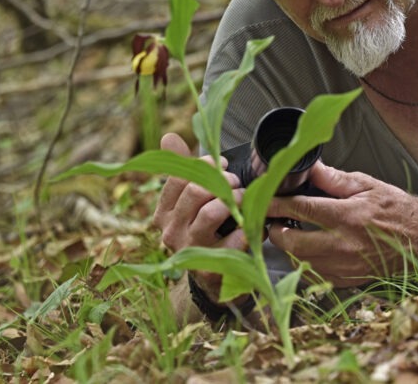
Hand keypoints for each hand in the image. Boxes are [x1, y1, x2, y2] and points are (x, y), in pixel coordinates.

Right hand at [151, 132, 245, 298]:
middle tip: (236, 182)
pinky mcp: (212, 268)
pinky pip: (235, 238)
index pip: (179, 177)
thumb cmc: (204, 231)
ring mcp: (191, 250)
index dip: (204, 165)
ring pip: (211, 212)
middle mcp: (171, 232)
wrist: (212, 279)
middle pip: (196, 191)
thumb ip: (182, 169)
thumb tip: (169, 137)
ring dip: (235, 200)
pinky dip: (250, 228)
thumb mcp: (190, 201)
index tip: (222, 164)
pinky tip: (254, 227)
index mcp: (163, 214)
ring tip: (244, 200)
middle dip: (223, 181)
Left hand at [265, 162, 417, 286]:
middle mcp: (344, 244)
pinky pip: (314, 275)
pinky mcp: (347, 281)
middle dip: (275, 231)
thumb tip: (310, 167)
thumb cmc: (398, 211)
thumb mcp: (368, 185)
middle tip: (273, 220)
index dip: (275, 204)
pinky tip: (309, 250)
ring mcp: (345, 266)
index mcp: (348, 216)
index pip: (299, 209)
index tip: (260, 200)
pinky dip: (305, 262)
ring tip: (290, 233)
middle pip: (292, 243)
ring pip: (299, 262)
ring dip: (289, 248)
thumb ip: (335, 179)